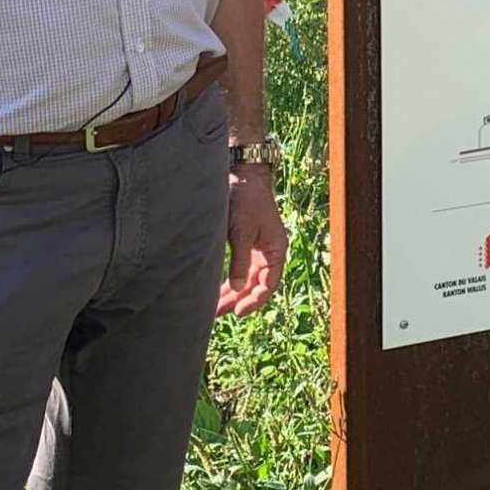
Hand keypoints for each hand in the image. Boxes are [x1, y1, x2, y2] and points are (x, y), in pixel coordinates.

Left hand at [218, 168, 288, 315]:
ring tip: (213, 307)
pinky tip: (216, 289)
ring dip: (232, 292)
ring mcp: (258, 248)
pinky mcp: (246, 243)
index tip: (237, 312)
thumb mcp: (242, 232)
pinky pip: (240, 268)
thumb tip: (238, 289)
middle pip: (256, 284)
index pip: (269, 284)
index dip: (255, 301)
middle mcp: (269, 252)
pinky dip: (229, 279)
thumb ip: (240, 261)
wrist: (243, 176)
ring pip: (246, 278)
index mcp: (276, 249)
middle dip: (238, 300)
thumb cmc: (246, 201)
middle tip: (216, 313)